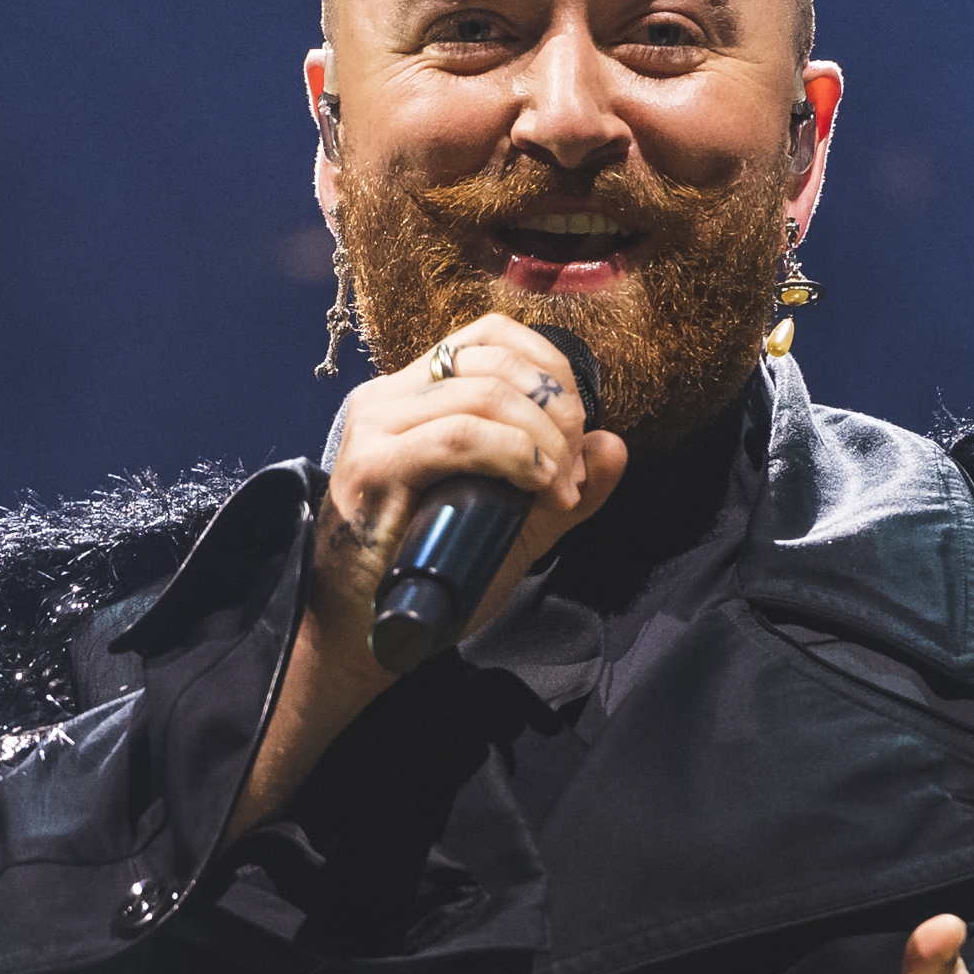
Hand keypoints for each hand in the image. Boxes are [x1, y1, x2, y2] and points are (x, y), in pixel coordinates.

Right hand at [229, 316, 629, 839]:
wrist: (359, 636)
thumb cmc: (430, 575)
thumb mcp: (511, 523)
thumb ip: (562, 484)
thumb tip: (614, 444)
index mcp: (414, 394)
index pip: (489, 337)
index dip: (549, 365)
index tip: (577, 426)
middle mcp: (388, 398)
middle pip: (494, 361)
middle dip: (555, 409)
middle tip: (572, 471)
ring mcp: (376, 428)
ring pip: (483, 394)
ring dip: (542, 438)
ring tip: (558, 489)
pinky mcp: (372, 467)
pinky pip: (458, 437)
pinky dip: (514, 455)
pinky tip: (538, 485)